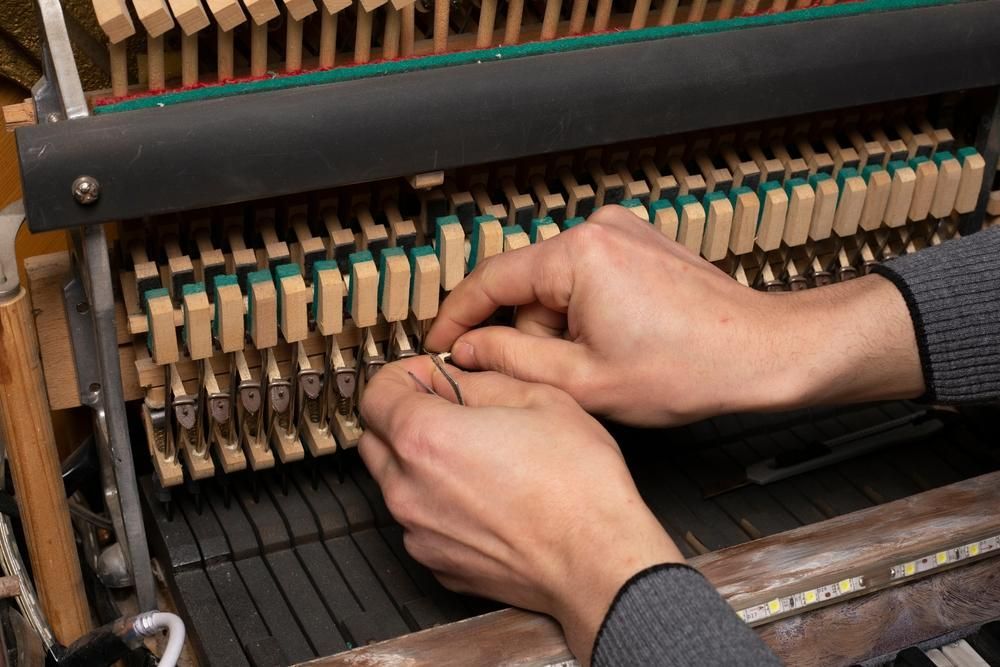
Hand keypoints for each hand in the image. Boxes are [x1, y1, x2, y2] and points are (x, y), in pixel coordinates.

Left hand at [359, 356, 682, 663]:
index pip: (376, 393)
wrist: (597, 560)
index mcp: (425, 439)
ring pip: (396, 482)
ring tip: (476, 456)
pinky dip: (438, 503)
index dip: (403, 375)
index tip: (431, 376)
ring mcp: (419, 532)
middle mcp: (409, 489)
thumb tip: (457, 378)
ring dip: (420, 461)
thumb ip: (481, 379)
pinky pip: (420, 521)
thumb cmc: (577, 486)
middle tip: (450, 409)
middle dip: (404, 416)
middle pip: (376, 438)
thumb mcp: (539, 397)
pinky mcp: (437, 563)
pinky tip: (484, 496)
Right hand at [426, 205, 923, 425]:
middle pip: (525, 284)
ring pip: (554, 284)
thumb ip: (511, 362)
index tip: (438, 345)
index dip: (456, 317)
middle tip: (555, 376)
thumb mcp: (584, 382)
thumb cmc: (688, 369)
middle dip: (526, 332)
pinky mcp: (639, 242)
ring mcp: (622, 231)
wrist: (763, 353)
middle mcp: (597, 228)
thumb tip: (468, 349)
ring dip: (558, 326)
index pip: (490, 280)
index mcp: (578, 255)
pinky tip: (615, 343)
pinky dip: (583, 312)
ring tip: (600, 362)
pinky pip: (585, 276)